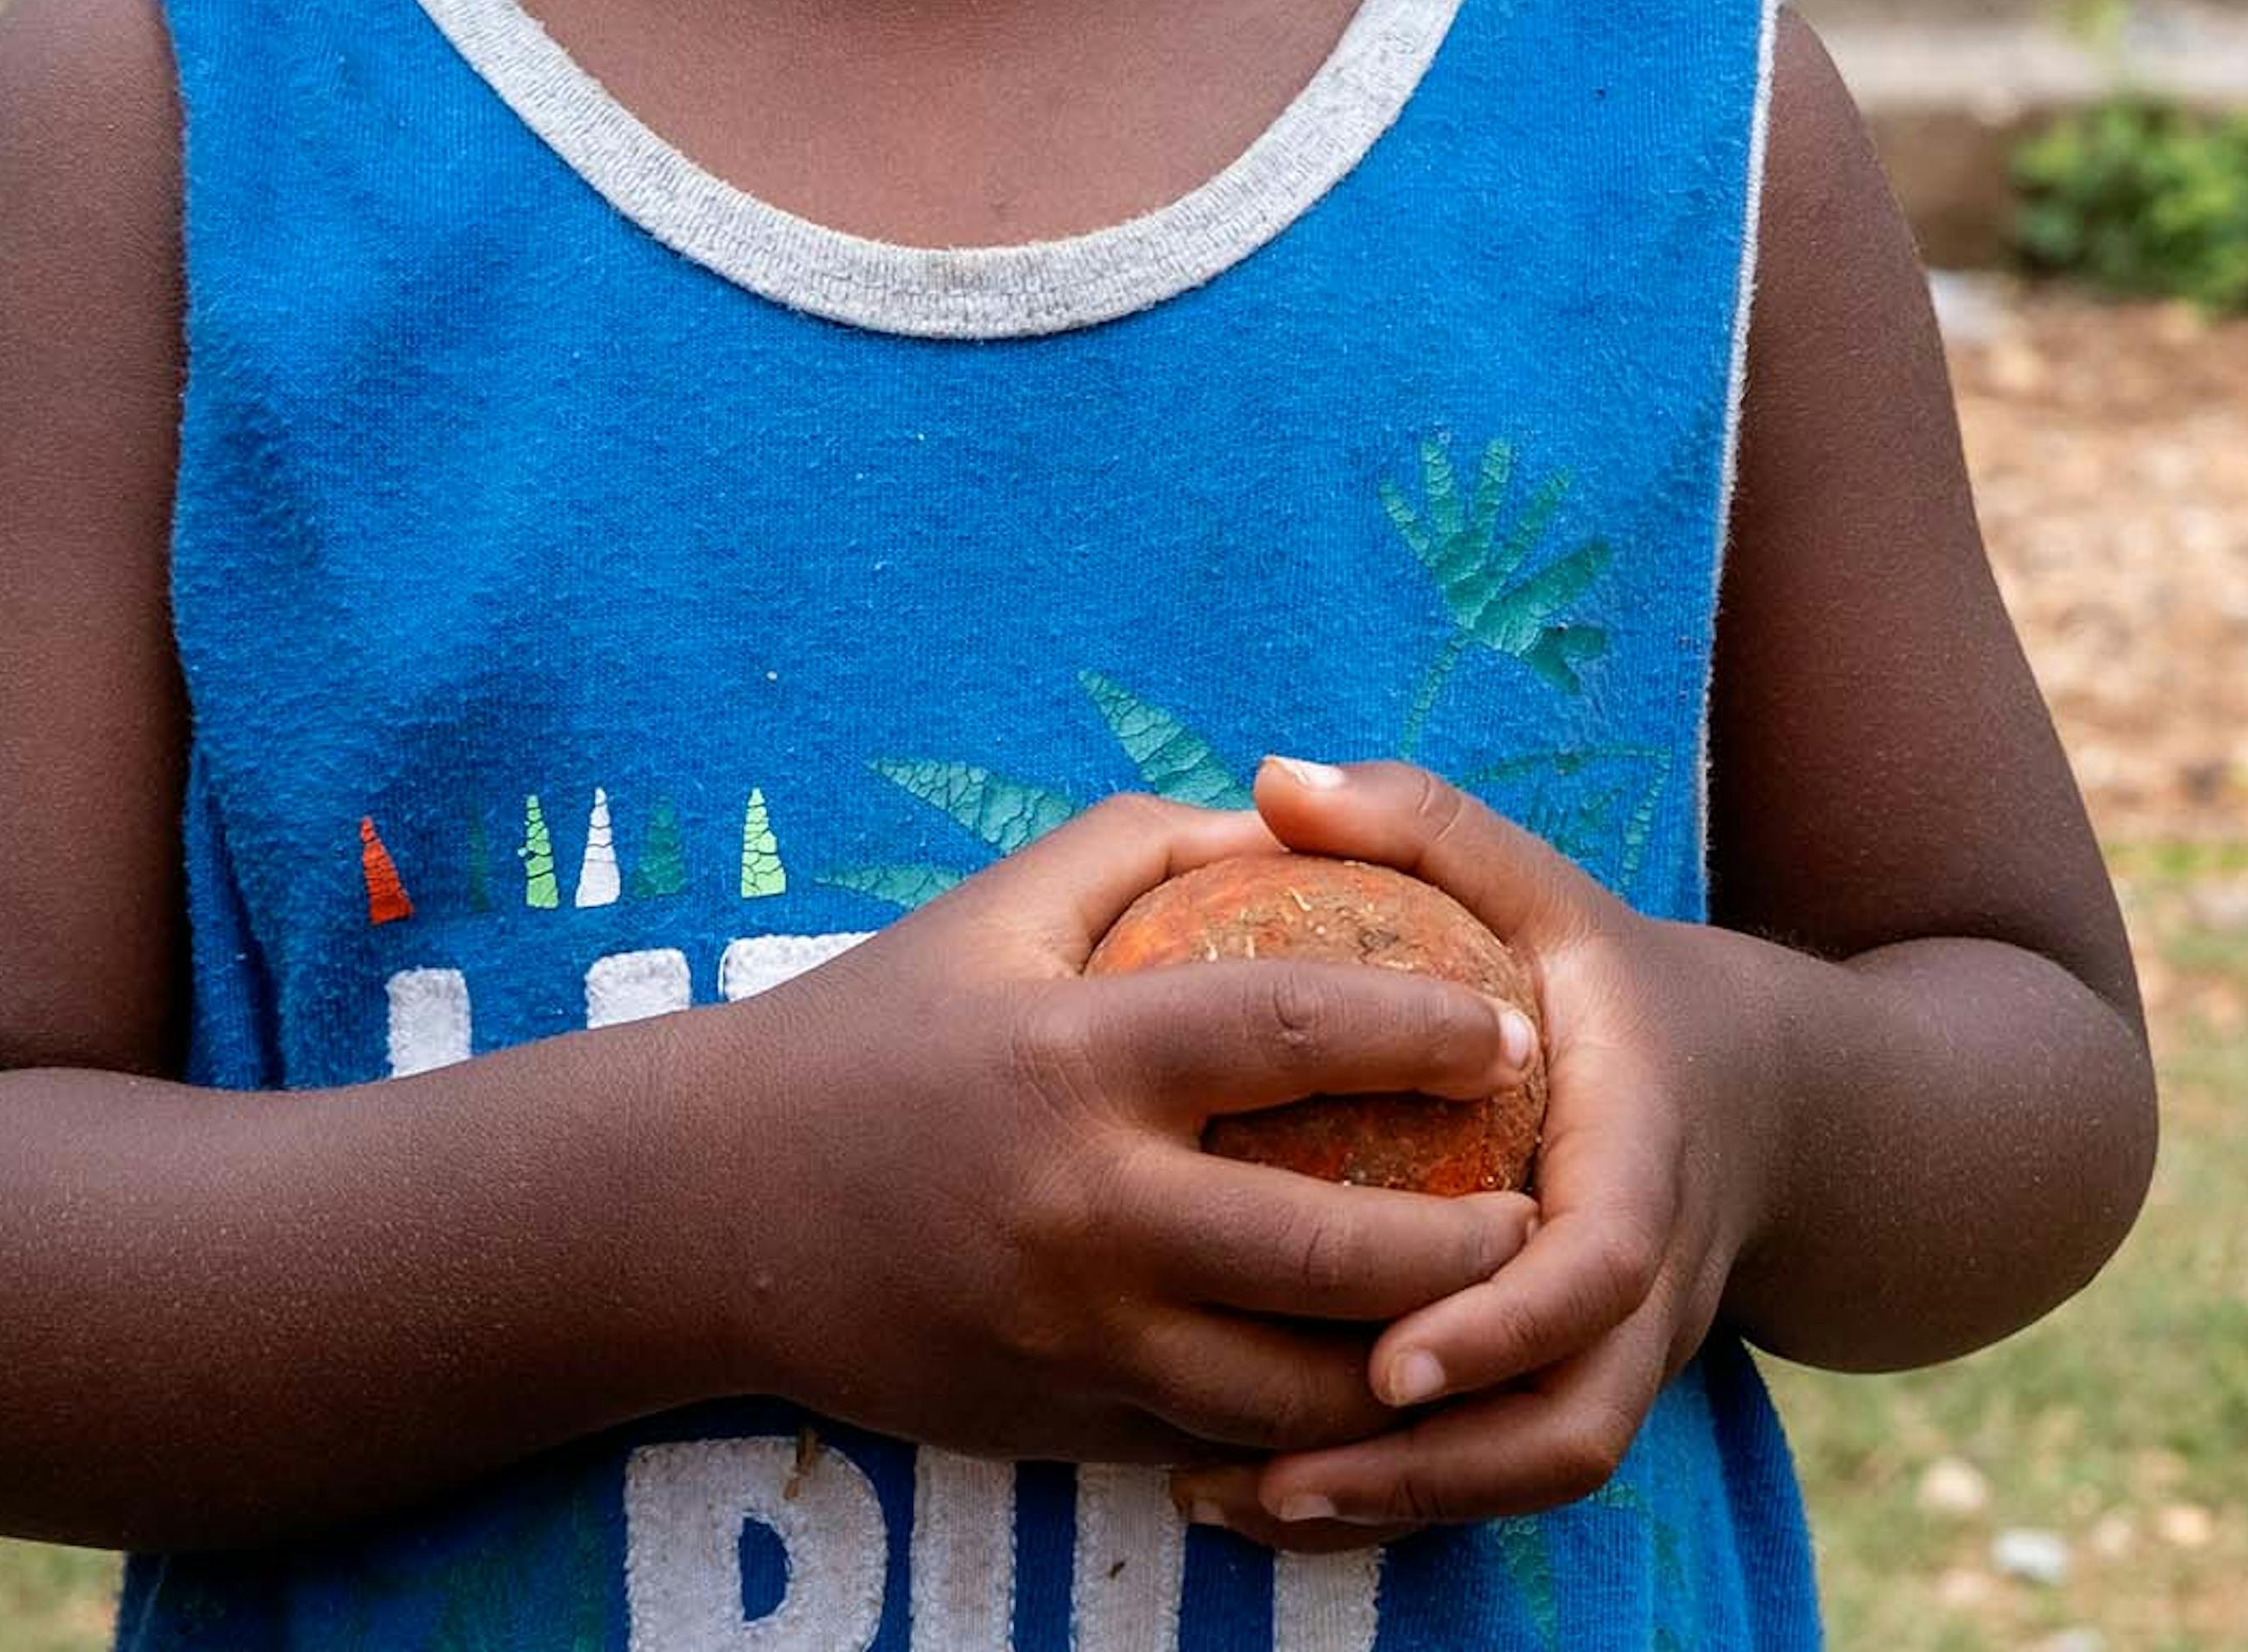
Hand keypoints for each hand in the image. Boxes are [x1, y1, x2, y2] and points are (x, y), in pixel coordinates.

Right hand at [719, 792, 1546, 1468]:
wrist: (708, 1212)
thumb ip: (1150, 847)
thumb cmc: (875, 1032)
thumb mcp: (999, 909)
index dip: (1426, 1028)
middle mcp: (1082, 1210)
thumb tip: (1291, 814)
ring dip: (1410, 1362)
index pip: (1297, 1031)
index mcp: (1078, 1058)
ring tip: (1486, 1316)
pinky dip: (1304, 1420)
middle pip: (1330, 1248)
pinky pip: (1214, 1432)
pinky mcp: (1054, 1418)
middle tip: (1539, 1209)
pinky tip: (1377, 1386)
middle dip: (1464, 1242)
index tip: (1514, 1024)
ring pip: (1291, 1386)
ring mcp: (1070, 1333)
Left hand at [1177, 758, 1781, 1546]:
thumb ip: (1423, 825)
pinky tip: (1256, 1499)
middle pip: (1571, 1427)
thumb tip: (1274, 776)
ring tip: (1239, 1503)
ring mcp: (1620, 1357)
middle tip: (1274, 1471)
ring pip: (1530, 1475)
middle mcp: (1647, 1284)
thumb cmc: (1612, 980)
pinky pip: (1497, 1482)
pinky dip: (1392, 1507)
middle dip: (1430, 1472)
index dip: (1502, 1324)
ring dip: (1393, 1508)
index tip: (1390, 1363)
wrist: (1764, 1100)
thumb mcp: (1544, 888)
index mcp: (1645, 1157)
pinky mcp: (1576, 1396)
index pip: (1601, 1267)